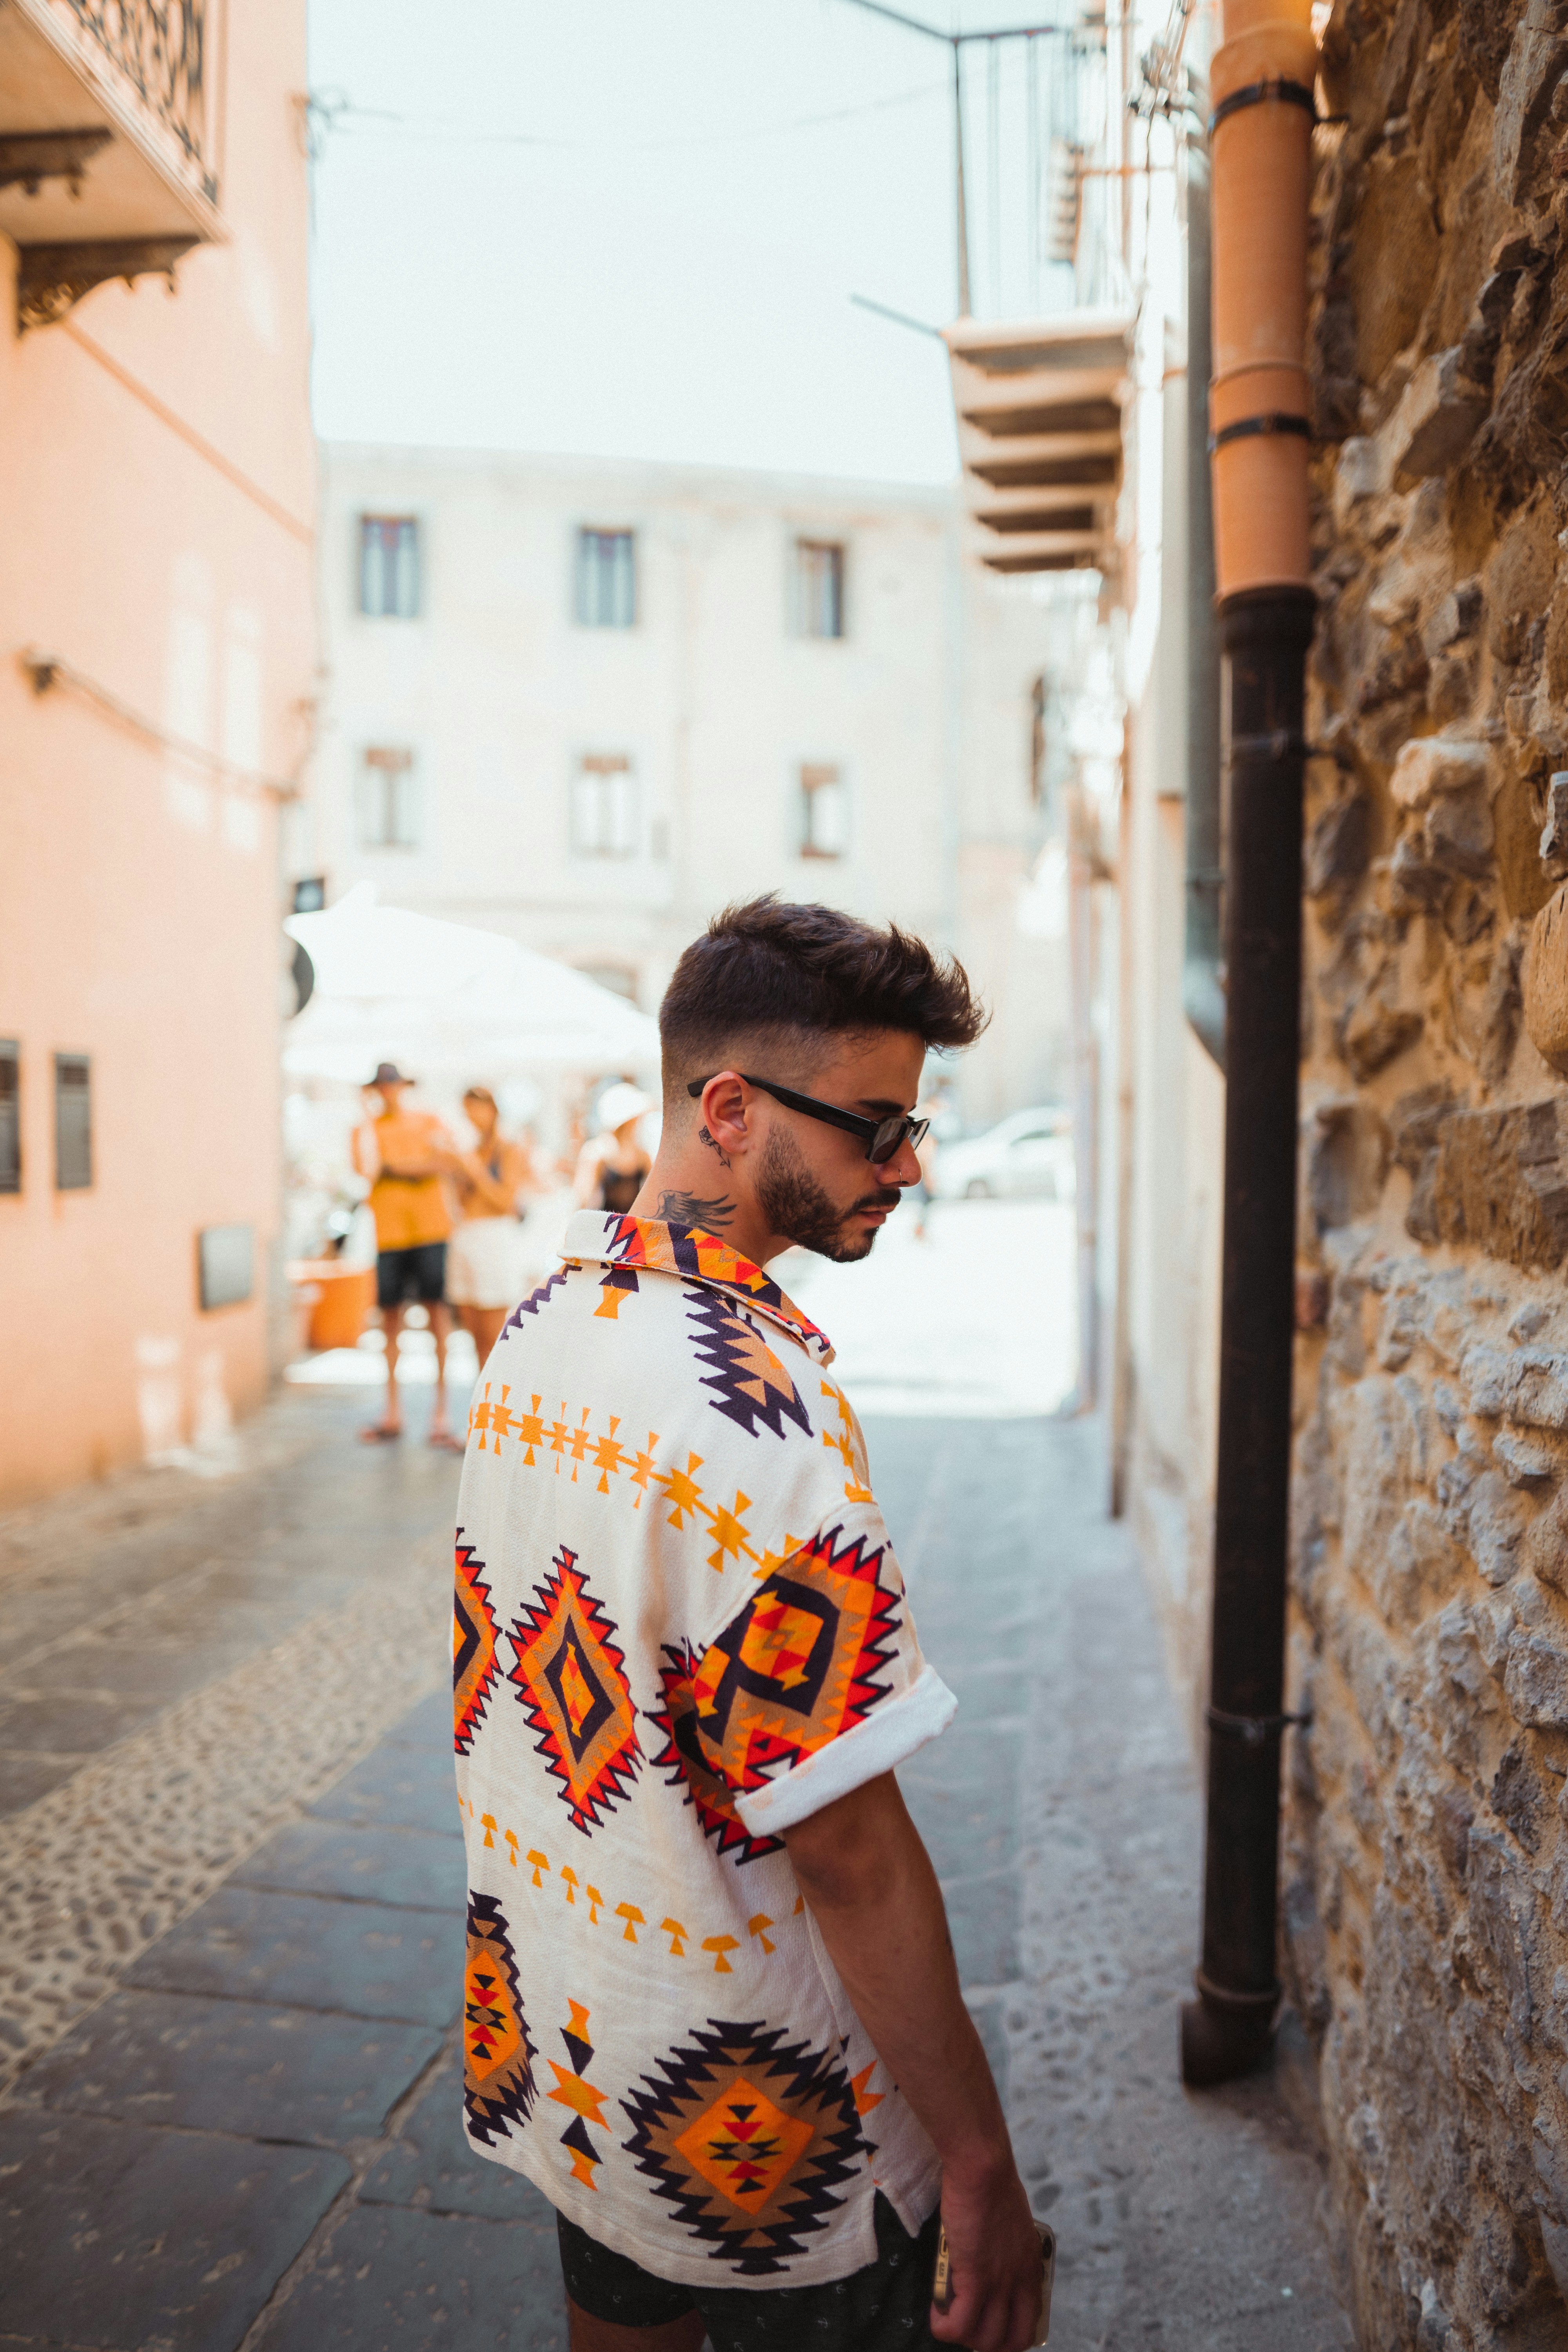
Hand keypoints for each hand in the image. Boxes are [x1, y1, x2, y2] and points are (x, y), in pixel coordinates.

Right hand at [931, 2156, 1045, 2351]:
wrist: (983, 2168)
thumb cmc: (992, 2183)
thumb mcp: (1012, 2222)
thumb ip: (1006, 2247)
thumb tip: (989, 2255)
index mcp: (1030, 2267)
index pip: (1031, 2321)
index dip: (1010, 2335)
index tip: (990, 2327)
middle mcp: (1020, 2281)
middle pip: (1013, 2340)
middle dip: (988, 2345)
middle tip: (967, 2329)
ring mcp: (1000, 2282)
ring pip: (986, 2339)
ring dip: (964, 2337)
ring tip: (948, 2320)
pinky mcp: (975, 2277)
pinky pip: (960, 2323)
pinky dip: (944, 2327)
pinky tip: (936, 2315)